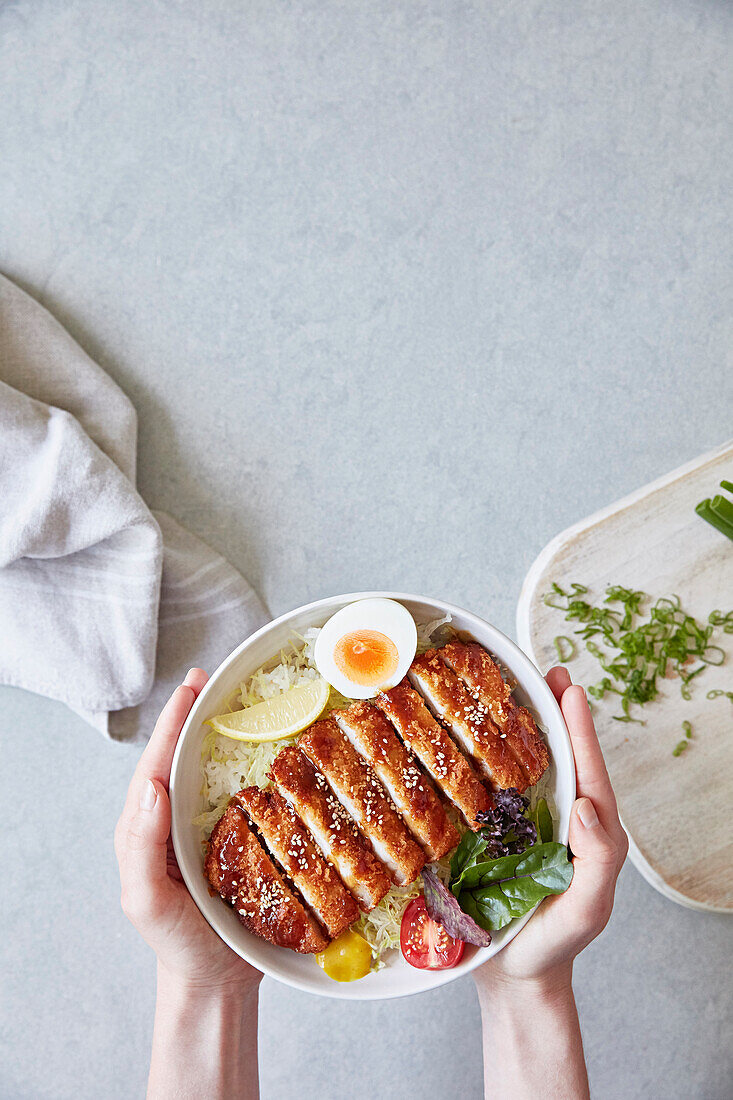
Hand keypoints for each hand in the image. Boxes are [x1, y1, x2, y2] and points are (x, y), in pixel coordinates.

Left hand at [114, 669, 261, 994]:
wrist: (216, 982)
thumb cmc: (177, 943)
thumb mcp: (147, 901)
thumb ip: (139, 847)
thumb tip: (149, 788)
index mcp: (148, 826)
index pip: (157, 763)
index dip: (172, 721)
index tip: (191, 685)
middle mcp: (175, 820)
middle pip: (182, 756)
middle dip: (194, 713)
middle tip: (211, 677)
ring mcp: (206, 829)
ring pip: (211, 771)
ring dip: (223, 732)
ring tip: (238, 697)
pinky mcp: (239, 840)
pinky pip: (244, 795)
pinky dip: (254, 766)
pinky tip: (274, 749)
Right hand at [475, 666, 628, 996]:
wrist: (513, 976)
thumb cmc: (553, 945)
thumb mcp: (587, 909)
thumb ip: (598, 860)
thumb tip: (587, 805)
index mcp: (592, 833)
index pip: (590, 772)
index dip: (580, 730)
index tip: (571, 690)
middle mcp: (565, 820)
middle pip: (567, 757)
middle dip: (560, 712)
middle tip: (552, 671)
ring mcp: (534, 826)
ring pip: (537, 766)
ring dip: (532, 725)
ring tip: (526, 686)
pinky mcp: (502, 835)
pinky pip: (504, 788)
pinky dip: (499, 755)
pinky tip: (483, 736)